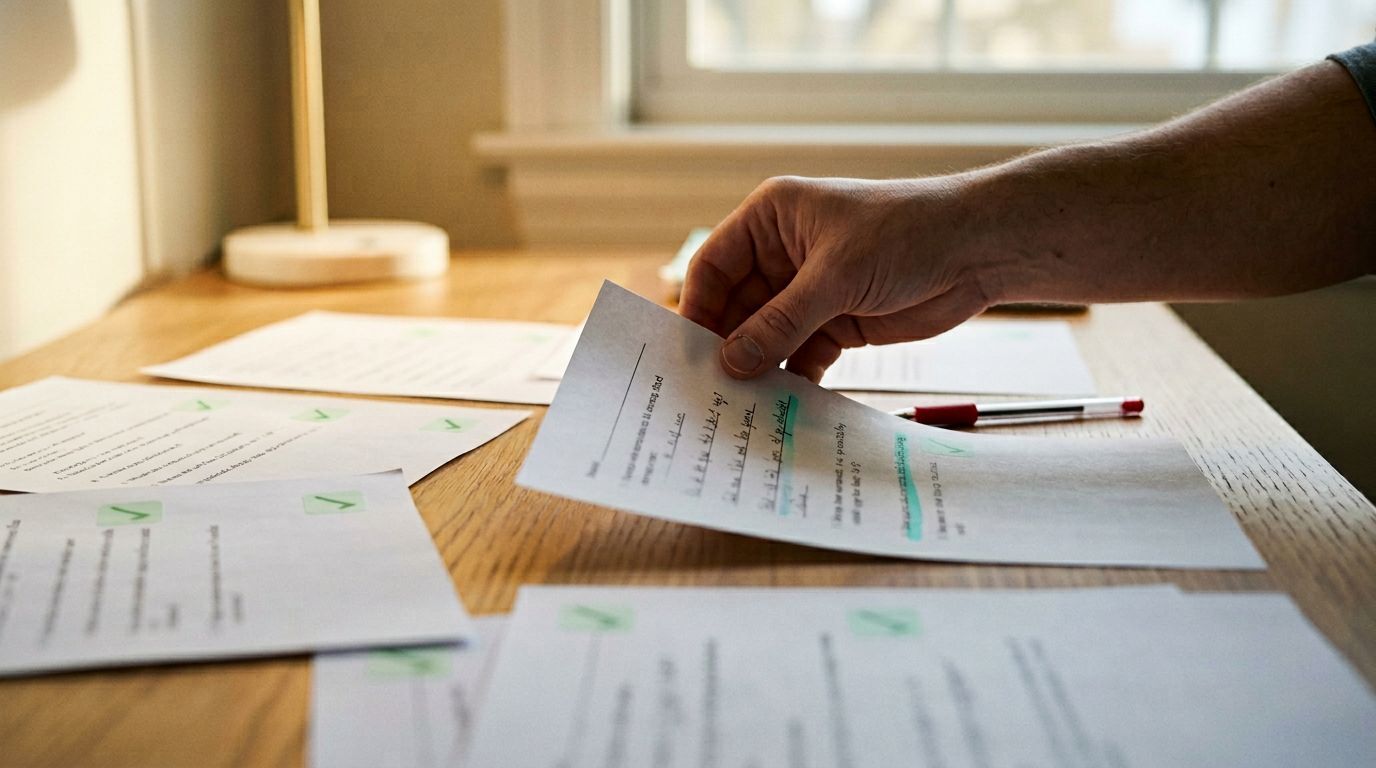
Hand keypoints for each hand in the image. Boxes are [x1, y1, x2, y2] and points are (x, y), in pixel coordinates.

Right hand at [680, 175, 999, 381]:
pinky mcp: (837, 321)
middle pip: (736, 307)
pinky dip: (792, 378)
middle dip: (727, 346)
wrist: (977, 250)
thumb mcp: (836, 276)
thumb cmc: (907, 232)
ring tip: (740, 404)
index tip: (688, 353)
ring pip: (766, 336)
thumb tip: (732, 361)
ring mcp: (809, 290)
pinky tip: (782, 403)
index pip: (714, 266)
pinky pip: (799, 354)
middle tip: (710, 389)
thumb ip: (781, 322)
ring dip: (758, 367)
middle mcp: (783, 254)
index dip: (699, 308)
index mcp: (772, 219)